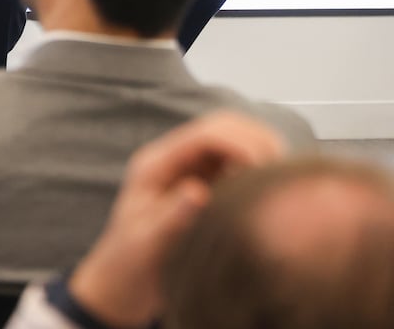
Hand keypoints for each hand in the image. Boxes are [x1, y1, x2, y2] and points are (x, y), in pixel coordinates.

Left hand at [65, 111, 287, 327]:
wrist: (125, 280)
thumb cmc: (131, 261)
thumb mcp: (147, 242)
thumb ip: (171, 216)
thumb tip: (198, 191)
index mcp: (155, 165)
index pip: (203, 135)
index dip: (239, 144)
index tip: (264, 169)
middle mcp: (174, 160)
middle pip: (223, 126)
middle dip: (257, 141)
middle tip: (280, 175)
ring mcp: (191, 170)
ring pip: (235, 141)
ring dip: (261, 154)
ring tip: (277, 185)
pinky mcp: (207, 185)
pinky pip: (238, 166)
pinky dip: (259, 172)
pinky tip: (268, 195)